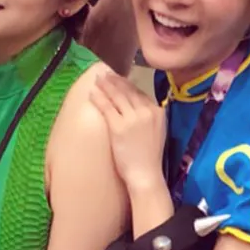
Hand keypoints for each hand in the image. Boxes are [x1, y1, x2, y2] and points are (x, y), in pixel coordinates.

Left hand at [90, 71, 167, 191]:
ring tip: (97, 79)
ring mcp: (132, 118)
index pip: (140, 93)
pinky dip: (98, 98)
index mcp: (158, 112)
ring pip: (116, 96)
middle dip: (115, 81)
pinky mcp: (119, 127)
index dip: (127, 85)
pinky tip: (92, 92)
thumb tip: (138, 108)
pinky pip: (106, 107)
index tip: (118, 80)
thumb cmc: (150, 158)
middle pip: (128, 91)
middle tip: (104, 74)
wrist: (146, 174)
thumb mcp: (157, 132)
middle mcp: (146, 111)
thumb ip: (150, 118)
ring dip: (105, 85)